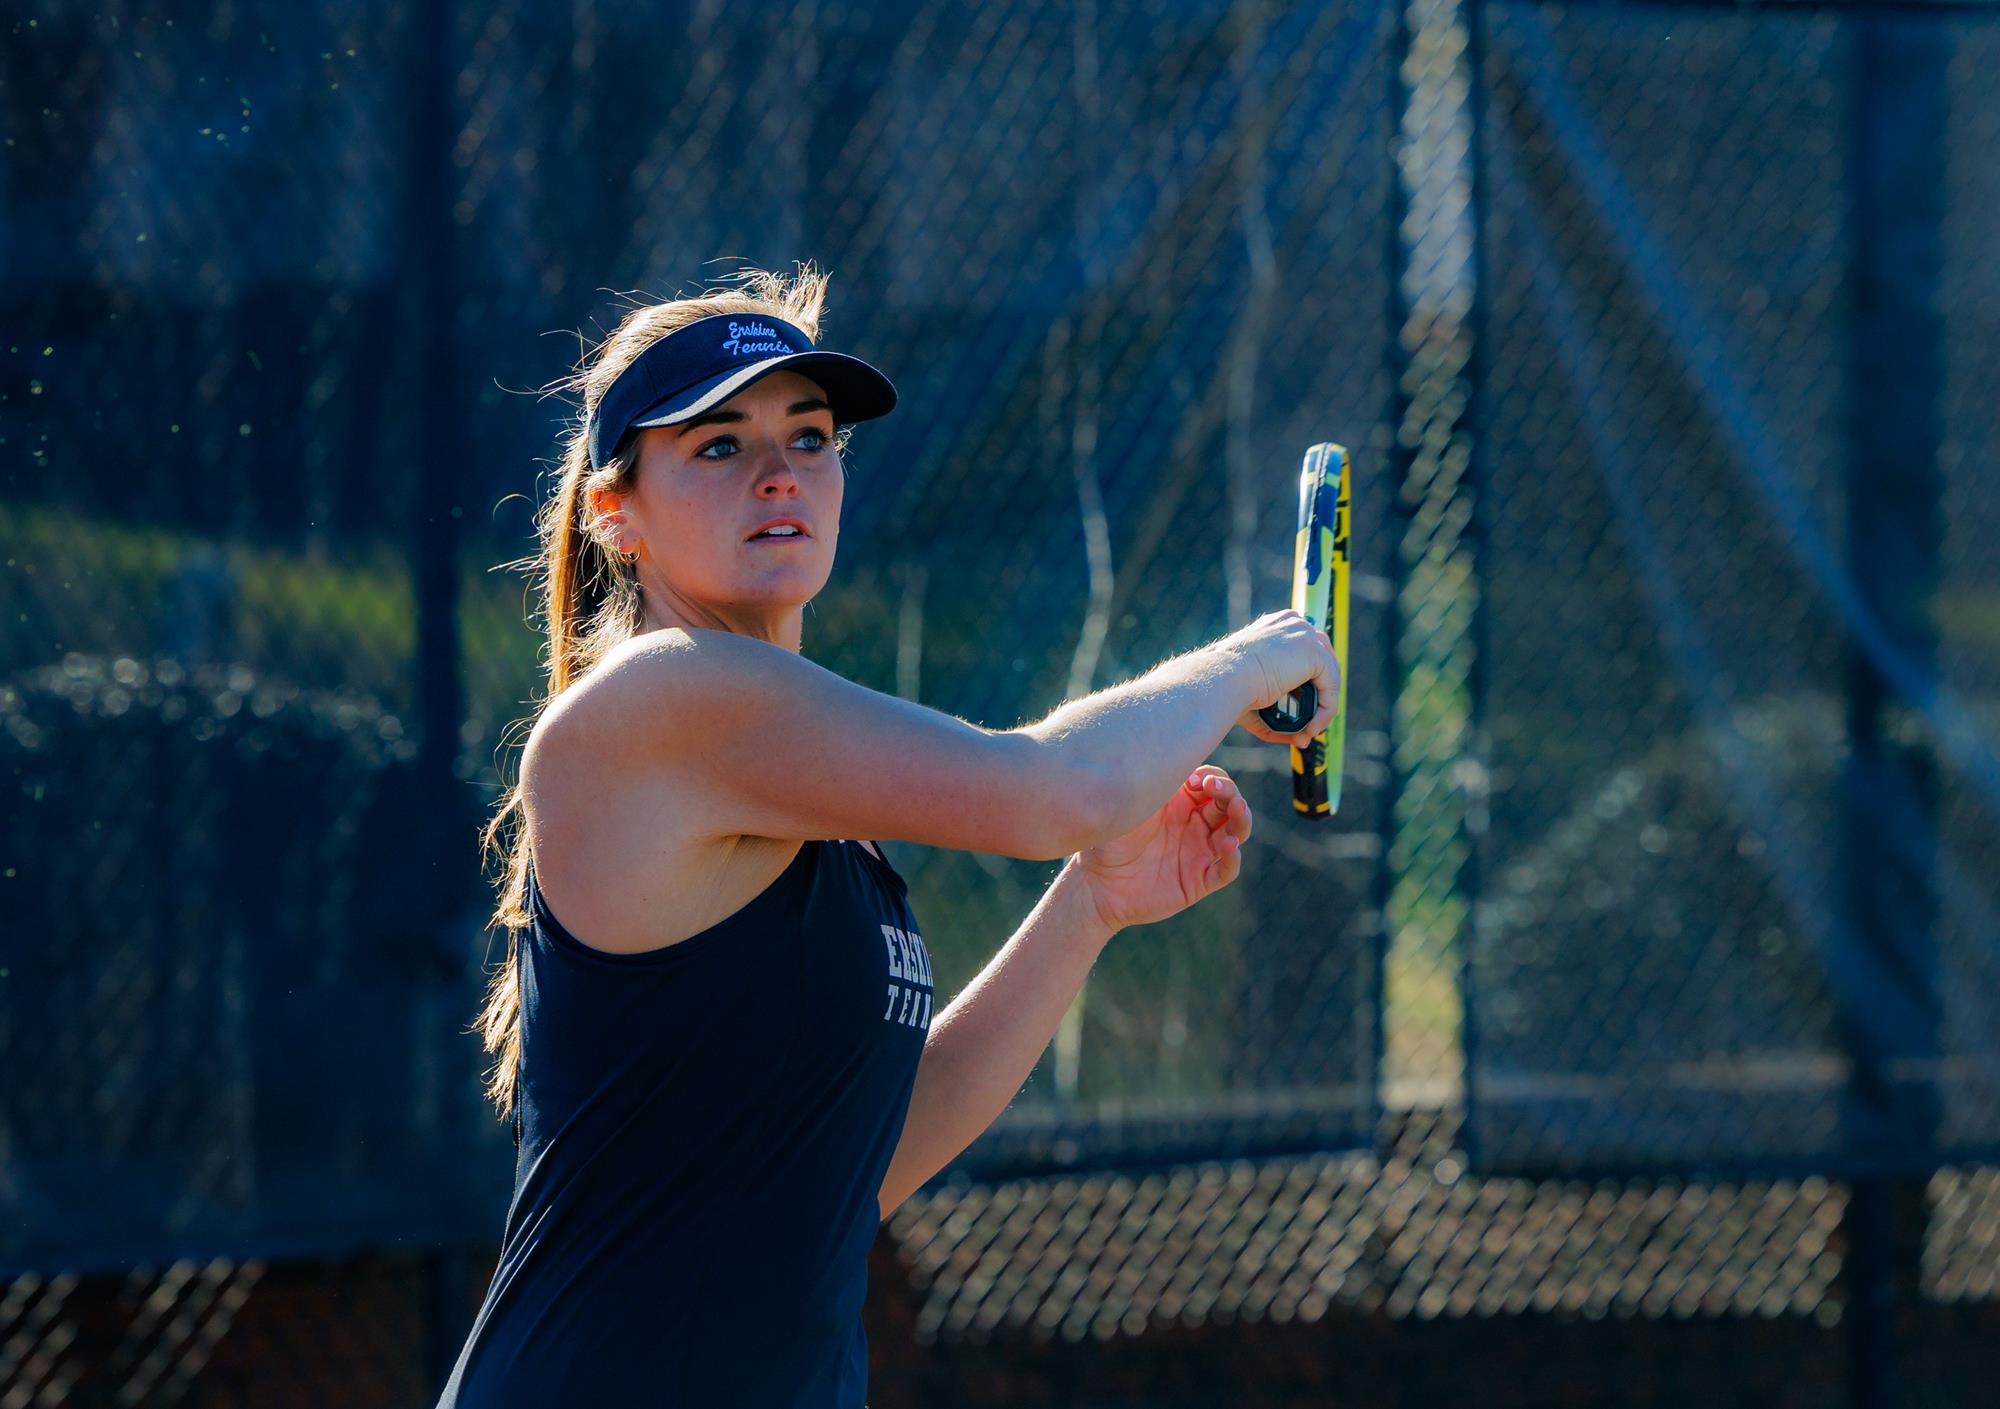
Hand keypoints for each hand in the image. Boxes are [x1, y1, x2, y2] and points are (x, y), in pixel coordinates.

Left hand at [1072, 765, 1251, 931]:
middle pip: (1230, 803)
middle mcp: (1195, 825)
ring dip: (1241, 819)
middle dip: (1229, 792)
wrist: (1096, 883)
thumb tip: (1174, 748)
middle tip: (1214, 788)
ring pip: (1237, 832)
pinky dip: (1233, 858)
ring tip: (1236, 808)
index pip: (1214, 783)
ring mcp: (1199, 853)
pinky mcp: (1199, 881)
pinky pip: (1226, 870)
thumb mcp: (1131, 804)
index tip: (1194, 779)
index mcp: (1182, 802)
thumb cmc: (1109, 839)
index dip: (1213, 778)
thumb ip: (1154, 780)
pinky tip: (1229, 845)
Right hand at [1217, 611, 1340, 744]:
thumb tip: (1301, 738)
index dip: (1310, 676)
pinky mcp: (1314, 652)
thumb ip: (1279, 712)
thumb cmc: (1229, 685)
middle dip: (1321, 691)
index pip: (1305, 647)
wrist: (1225, 677)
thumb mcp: (1256, 694)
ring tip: (1310, 729)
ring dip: (1324, 704)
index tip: (1303, 703)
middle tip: (1311, 721)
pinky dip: (1325, 709)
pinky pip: (1331, 685)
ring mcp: (1306, 635)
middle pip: (1323, 658)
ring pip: (1329, 673)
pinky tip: (1312, 726)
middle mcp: (1294, 624)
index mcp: (1276, 626)